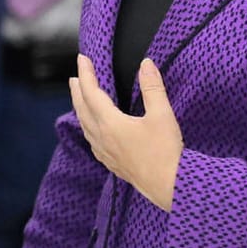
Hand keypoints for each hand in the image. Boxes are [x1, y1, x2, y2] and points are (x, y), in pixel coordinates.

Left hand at [69, 55, 182, 211]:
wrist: (171, 188)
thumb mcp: (162, 115)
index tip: (82, 59)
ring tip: (80, 100)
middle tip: (75, 77)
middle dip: (77, 91)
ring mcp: (106, 153)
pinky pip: (92, 142)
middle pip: (82, 109)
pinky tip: (93, 131)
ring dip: (80, 109)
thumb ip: (152, 88)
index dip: (86, 74)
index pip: (91, 93)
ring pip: (85, 126)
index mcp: (110, 124)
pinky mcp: (113, 164)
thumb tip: (146, 64)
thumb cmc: (166, 152)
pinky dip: (88, 128)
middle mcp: (102, 138)